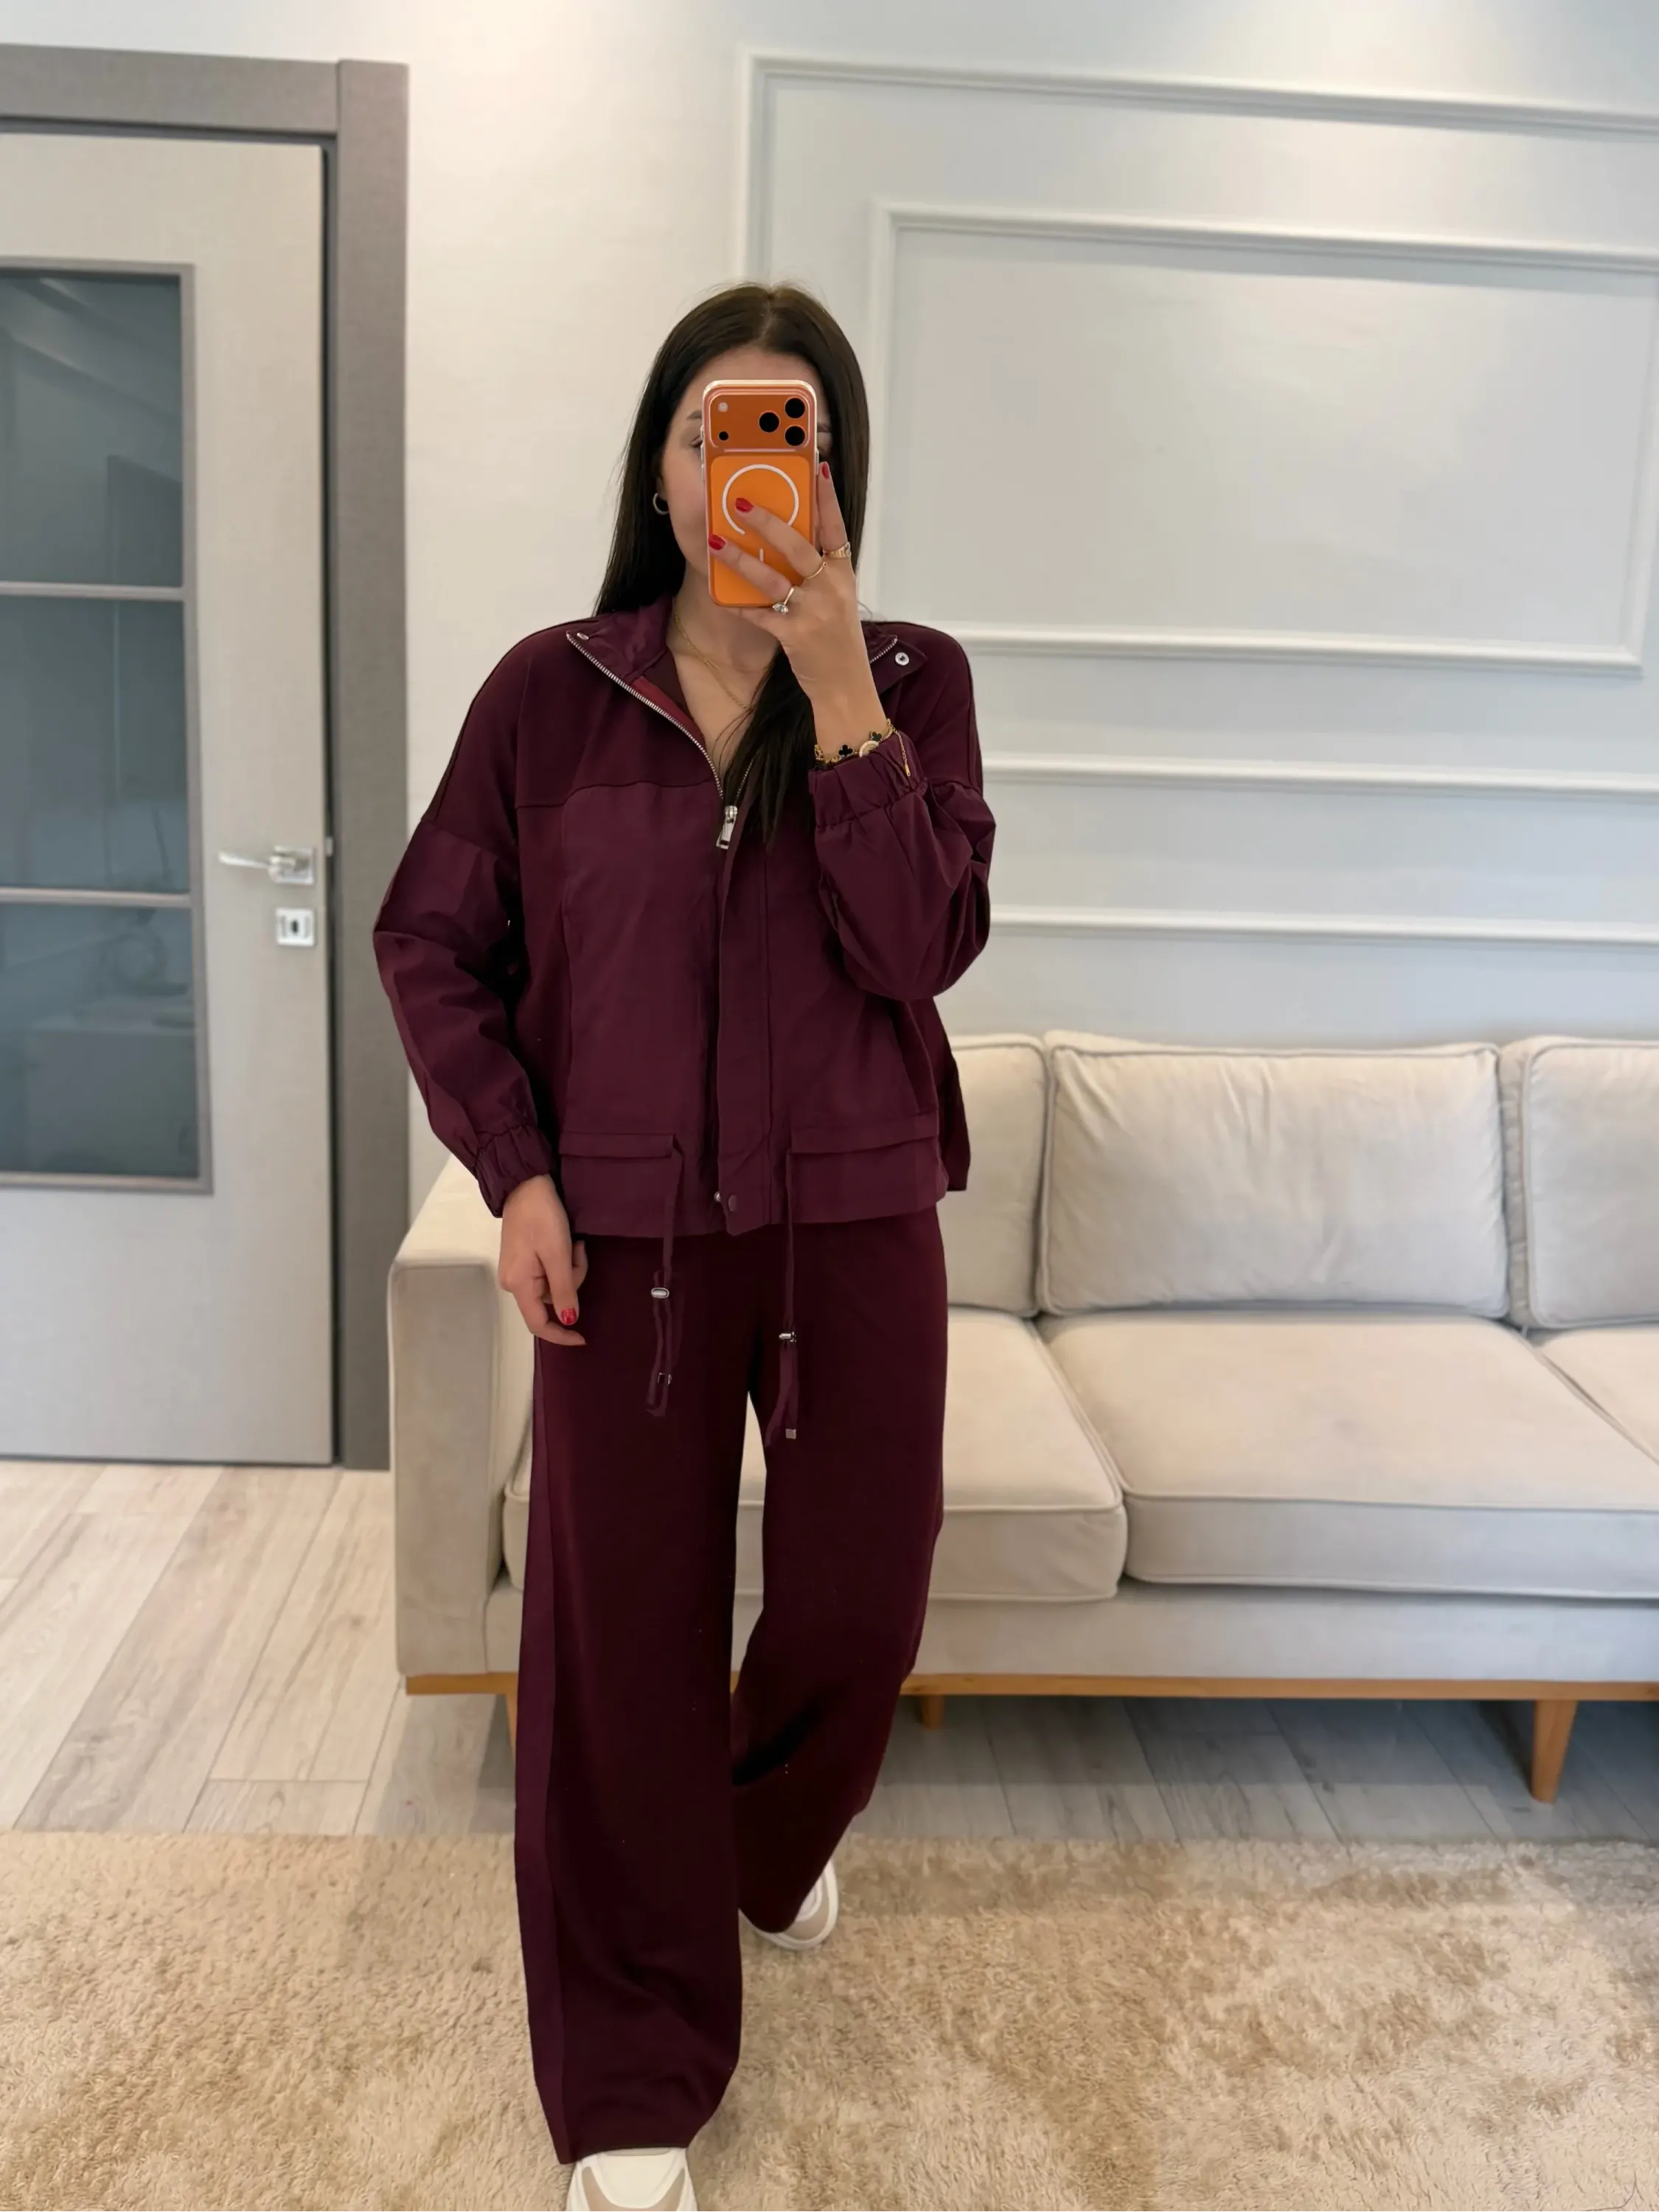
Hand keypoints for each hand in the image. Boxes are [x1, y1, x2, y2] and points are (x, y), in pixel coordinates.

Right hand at [498, 1173, 588, 1344]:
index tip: (583, 1338)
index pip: (538, 1324)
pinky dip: (562, 1262)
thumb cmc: (541, 1217)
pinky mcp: (523, 1260)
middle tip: (579, 1251)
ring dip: (569, 1268)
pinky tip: (566, 1242)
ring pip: (553, 1286)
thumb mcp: (558, 1254)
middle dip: (572, 1281)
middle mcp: (514, 1283)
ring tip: (573, 1243)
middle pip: (551, 1301)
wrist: (525, 1185)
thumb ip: (564, 1290)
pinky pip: (548, 1273)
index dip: (561, 1335)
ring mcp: (517, 1271)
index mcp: (519, 1285)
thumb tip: (569, 1320)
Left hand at [707, 461, 879, 715]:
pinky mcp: (795, 636)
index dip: (827, 497)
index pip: (835, 527)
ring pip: (772, 578)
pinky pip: (760, 615)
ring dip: (740, 559)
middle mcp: (830, 588)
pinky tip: (720, 596)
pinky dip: (739, 606)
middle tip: (741, 501)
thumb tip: (788, 538)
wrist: (846, 686)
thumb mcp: (838, 598)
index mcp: (842, 574)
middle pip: (797, 546)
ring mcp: (813, 612)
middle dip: (768, 522)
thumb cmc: (838, 639)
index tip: (817, 467)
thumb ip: (820, 569)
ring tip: (715, 541)